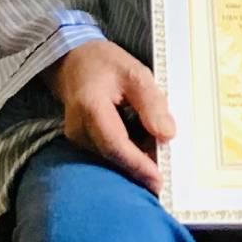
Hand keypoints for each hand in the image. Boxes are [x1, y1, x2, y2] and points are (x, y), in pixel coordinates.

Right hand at [45, 38, 175, 191]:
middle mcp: (78, 128)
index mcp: (91, 107)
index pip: (115, 144)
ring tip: (156, 146)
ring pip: (111, 157)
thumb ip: (152, 103)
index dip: (137, 165)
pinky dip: (127, 151)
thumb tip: (167, 135)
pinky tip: (142, 141)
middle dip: (141, 166)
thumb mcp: (136, 73)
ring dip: (135, 157)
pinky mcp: (80, 143)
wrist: (74, 61)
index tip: (158, 180)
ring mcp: (76, 138)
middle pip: (113, 156)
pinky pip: (107, 153)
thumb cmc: (105, 64)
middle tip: (167, 168)